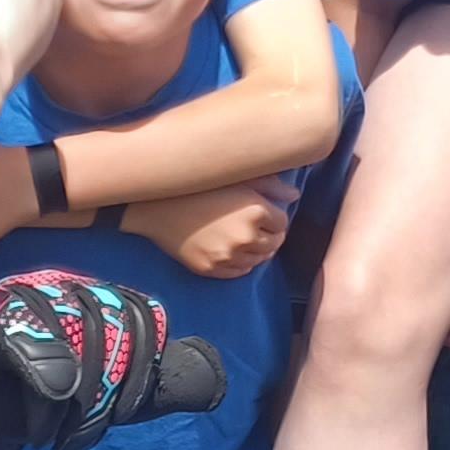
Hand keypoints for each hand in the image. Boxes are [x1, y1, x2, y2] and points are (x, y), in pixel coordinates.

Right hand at [130, 179, 297, 279]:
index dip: (274, 217)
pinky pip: (238, 272)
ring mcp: (227, 256)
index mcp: (255, 211)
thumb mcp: (236, 177)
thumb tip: (295, 196)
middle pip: (273, 244)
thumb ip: (271, 186)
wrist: (155, 205)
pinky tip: (231, 250)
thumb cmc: (196, 185)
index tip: (264, 212)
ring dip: (256, 250)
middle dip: (269, 235)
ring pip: (257, 260)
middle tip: (256, 226)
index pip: (282, 222)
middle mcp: (245, 237)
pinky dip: (240, 263)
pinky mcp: (210, 269)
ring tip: (244, 238)